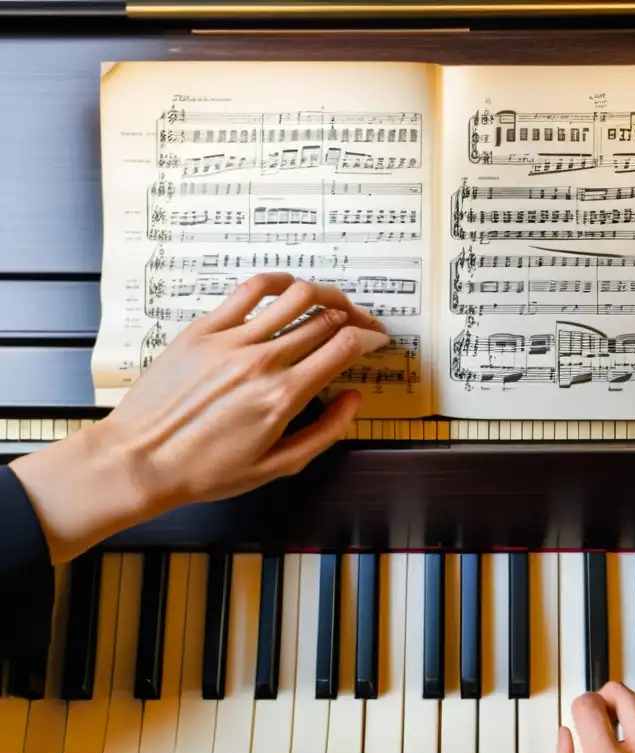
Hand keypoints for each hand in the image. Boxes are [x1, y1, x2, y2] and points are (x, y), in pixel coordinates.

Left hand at [10, 273, 388, 562]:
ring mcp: (231, 340)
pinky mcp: (203, 329)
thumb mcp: (278, 466)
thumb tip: (354, 398)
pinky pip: (250, 290)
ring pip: (295, 296)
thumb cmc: (205, 470)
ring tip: (333, 302)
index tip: (377, 341)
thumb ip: (326, 431)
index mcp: (284, 396)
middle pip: (326, 319)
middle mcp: (262, 361)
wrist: (139, 460)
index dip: (370, 338)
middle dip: (355, 318)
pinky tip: (289, 287)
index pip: (345, 347)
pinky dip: (278, 282)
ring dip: (325, 294)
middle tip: (362, 324)